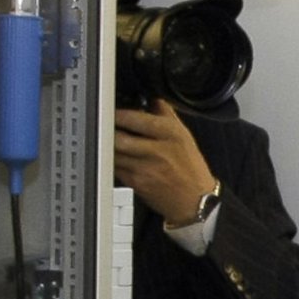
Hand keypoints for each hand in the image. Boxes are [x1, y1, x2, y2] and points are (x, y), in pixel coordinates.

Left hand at [115, 99, 217, 226]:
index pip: (138, 119)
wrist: (194, 200)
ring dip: (108, 146)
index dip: (121, 114)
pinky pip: (115, 167)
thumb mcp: (184, 136)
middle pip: (120, 137)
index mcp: (171, 134)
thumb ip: (166, 115)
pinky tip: (116, 157)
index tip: (113, 110)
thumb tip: (151, 99)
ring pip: (114, 152)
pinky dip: (112, 161)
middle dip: (109, 130)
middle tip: (104, 125)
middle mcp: (158, 150)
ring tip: (107, 141)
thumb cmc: (190, 168)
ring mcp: (145, 168)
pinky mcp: (136, 182)